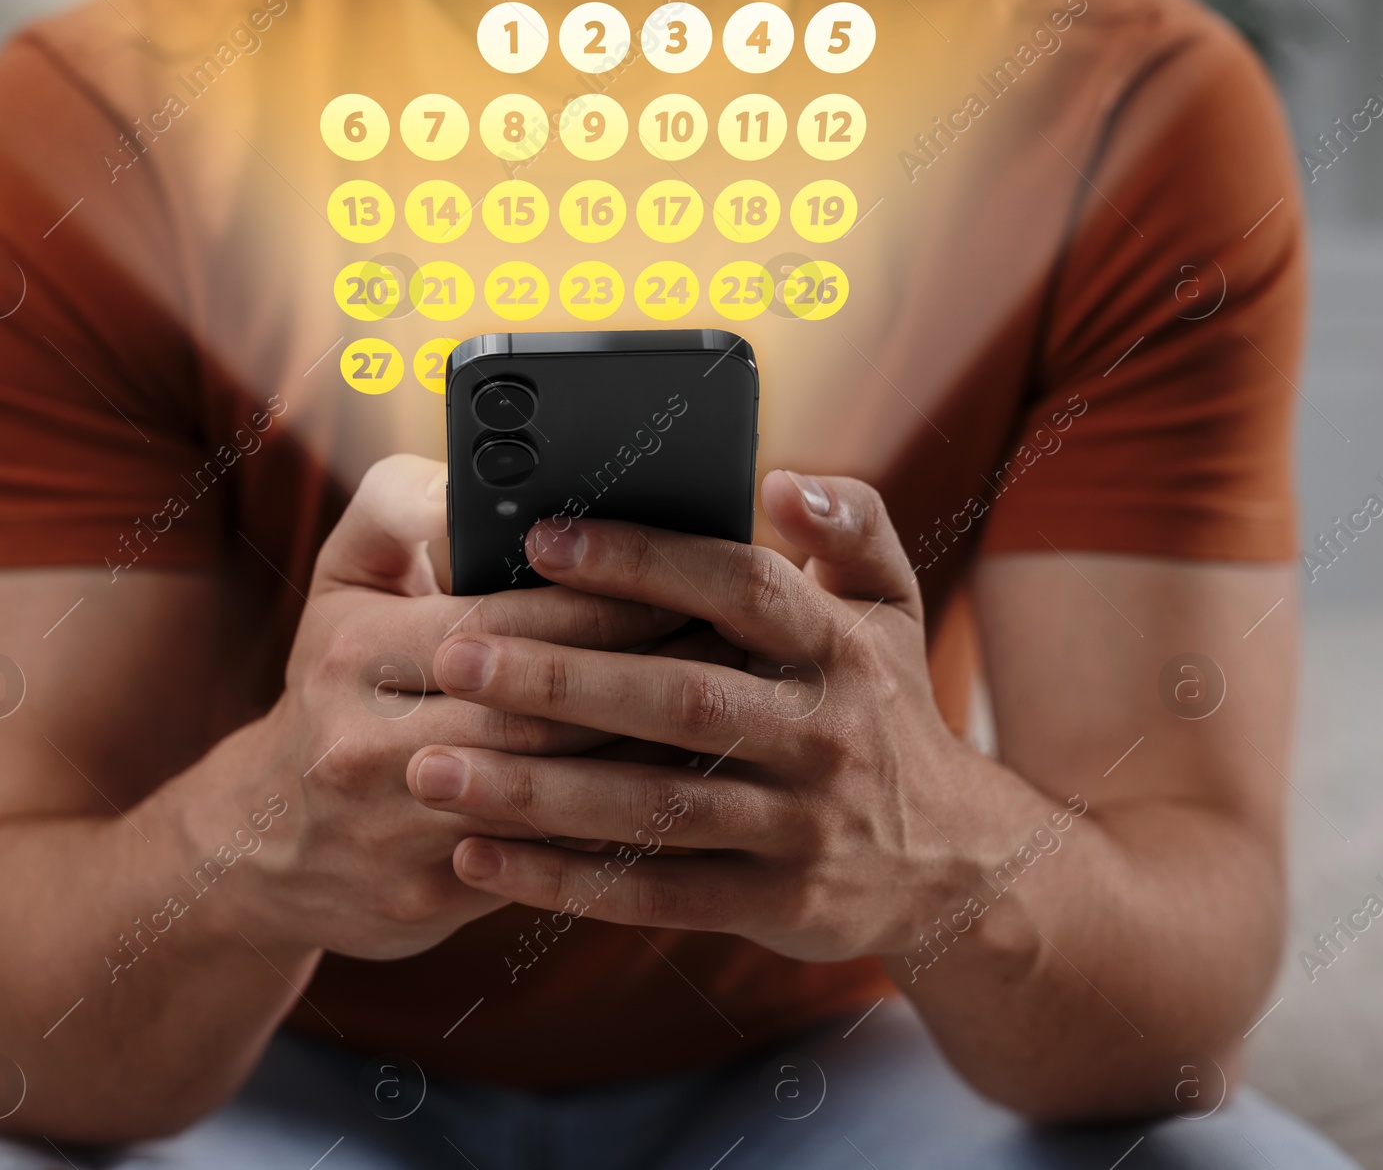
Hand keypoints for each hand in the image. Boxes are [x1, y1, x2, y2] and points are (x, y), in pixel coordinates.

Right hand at [235, 455, 680, 960]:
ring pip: (549, 791)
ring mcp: (393, 832)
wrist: (267, 838)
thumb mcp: (345, 578)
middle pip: (537, 713)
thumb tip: (477, 486)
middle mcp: (364, 744)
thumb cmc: (336, 677)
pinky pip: (540, 860)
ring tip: (724, 714)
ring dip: (646, 755)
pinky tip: (676, 789)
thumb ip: (403, 506)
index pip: (504, 623)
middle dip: (644, 678)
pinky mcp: (424, 899)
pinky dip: (614, 825)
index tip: (683, 587)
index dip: (602, 604)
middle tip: (731, 649)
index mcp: (352, 649)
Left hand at [408, 470, 982, 962]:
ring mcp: (800, 825)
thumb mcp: (891, 605)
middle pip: (679, 698)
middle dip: (560, 677)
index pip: (737, 586)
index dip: (642, 561)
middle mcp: (822, 732)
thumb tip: (781, 480)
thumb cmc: (883, 705)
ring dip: (536, 790)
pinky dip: (564, 880)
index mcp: (838, 644)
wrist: (951, 860)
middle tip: (455, 655)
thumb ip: (851, 524)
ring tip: (431, 768)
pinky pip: (655, 892)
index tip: (542, 538)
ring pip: (653, 804)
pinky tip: (477, 858)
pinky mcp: (773, 902)